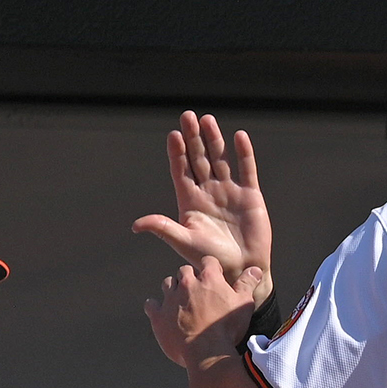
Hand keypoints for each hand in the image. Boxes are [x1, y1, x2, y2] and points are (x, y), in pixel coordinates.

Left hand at [133, 110, 274, 282]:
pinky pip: (246, 169)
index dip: (177, 153)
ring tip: (207, 120)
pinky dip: (244, 154)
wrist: (241, 270)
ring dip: (214, 140)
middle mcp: (208, 192)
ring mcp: (229, 191)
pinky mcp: (250, 195)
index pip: (181, 171)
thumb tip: (136, 225)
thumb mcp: (184, 242)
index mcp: (190, 201)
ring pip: (220, 159)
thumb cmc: (210, 259)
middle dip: (193, 138)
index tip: (173, 135)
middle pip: (199, 159)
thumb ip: (163, 228)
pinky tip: (239, 137)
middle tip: (187, 117)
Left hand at [144, 256, 265, 368]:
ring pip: (168, 284)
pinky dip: (156, 306)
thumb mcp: (244, 304)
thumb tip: (255, 269)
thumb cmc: (227, 328)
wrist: (207, 352)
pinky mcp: (159, 316)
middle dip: (191, 278)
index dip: (211, 269)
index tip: (214, 277)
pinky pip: (152, 304)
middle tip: (198, 292)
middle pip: (185, 271)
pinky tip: (162, 312)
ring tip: (181, 300)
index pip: (208, 261)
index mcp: (209, 278)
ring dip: (174, 289)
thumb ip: (247, 284)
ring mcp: (170, 299)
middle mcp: (187, 284)